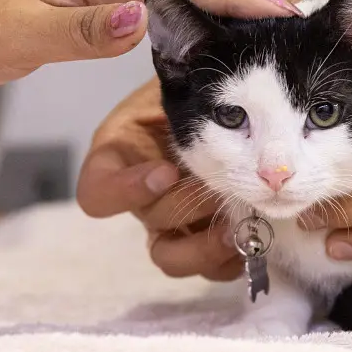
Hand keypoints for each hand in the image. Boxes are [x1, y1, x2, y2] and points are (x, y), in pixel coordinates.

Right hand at [76, 80, 243, 280]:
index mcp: (120, 155)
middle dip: (185, 208)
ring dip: (204, 247)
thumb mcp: (178, 84)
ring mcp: (171, 223)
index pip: (97, 192)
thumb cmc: (200, 89)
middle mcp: (141, 196)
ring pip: (171, 257)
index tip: (166, 171)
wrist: (234, 105)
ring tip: (237, 228)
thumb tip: (191, 84)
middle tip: (220, 189)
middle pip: (148, 221)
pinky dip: (231, 260)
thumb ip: (180, 93)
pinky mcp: (204, 240)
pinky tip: (255, 240)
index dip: (126, 191)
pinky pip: (210, 268)